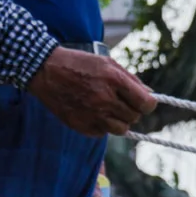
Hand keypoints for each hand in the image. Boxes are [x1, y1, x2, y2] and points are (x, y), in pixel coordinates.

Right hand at [26, 47, 156, 136]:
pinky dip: (101, 126)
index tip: (143, 102)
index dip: (147, 104)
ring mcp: (91, 114)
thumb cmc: (78, 64)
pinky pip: (101, 133)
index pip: (146, 103)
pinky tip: (93, 114)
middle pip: (134, 117)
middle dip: (131, 110)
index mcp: (114, 80)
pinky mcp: (79, 125)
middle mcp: (104, 99)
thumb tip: (149, 94)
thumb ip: (130, 80)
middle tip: (121, 102)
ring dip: (118, 121)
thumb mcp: (107, 63)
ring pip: (120, 129)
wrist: (46, 71)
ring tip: (109, 111)